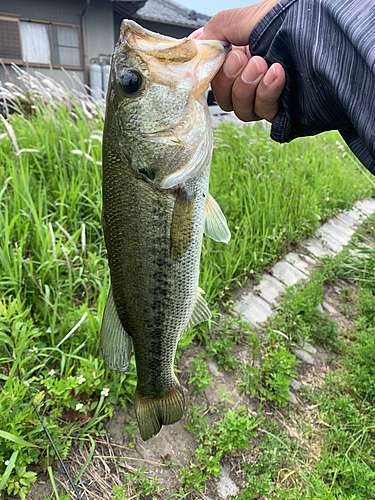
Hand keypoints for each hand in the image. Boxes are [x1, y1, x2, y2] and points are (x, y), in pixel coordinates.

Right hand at [190, 1, 284, 122]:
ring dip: (248, 88)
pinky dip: (267, 94)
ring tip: (264, 64)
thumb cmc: (292, 21)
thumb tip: (195, 43)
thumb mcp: (248, 18)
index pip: (215, 78)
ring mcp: (267, 96)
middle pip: (225, 98)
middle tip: (244, 58)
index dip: (213, 73)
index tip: (219, 58)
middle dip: (230, 80)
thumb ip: (217, 30)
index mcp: (243, 55)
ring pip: (241, 110)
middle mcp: (253, 77)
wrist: (326, 36)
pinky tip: (277, 75)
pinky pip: (263, 114)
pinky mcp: (281, 111)